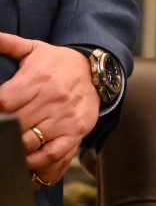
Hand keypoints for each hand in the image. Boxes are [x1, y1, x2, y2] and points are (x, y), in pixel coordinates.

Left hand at [0, 32, 98, 187]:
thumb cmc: (58, 63)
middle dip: (3, 131)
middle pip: (16, 124)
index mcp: (36, 80)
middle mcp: (51, 100)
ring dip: (15, 148)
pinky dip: (38, 162)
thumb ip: (7, 42)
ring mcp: (64, 119)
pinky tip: (26, 163)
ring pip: (31, 141)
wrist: (95, 73)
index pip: (4, 101)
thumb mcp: (33, 48)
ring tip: (7, 150)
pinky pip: (55, 153)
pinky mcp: (76, 132)